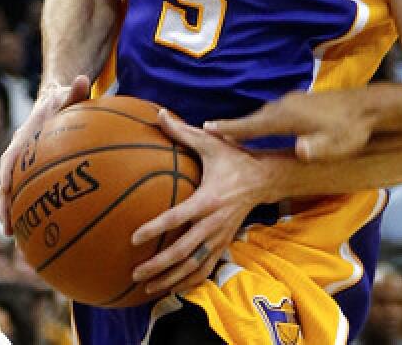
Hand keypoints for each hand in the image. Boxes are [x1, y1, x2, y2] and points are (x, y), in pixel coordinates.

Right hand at [0, 76, 91, 233]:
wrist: (56, 101)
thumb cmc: (63, 100)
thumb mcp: (69, 95)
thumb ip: (77, 92)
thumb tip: (85, 79)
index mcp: (22, 141)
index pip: (9, 163)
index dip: (7, 181)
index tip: (7, 197)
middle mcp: (19, 156)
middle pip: (7, 186)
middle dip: (7, 208)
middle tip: (11, 231)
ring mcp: (25, 166)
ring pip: (16, 194)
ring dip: (16, 214)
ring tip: (20, 238)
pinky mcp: (35, 171)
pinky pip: (32, 192)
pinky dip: (33, 208)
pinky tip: (46, 227)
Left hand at [130, 109, 271, 295]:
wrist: (267, 178)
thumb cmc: (236, 158)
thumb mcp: (212, 143)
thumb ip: (183, 132)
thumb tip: (159, 114)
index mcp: (209, 199)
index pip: (178, 217)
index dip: (156, 228)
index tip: (134, 238)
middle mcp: (214, 222)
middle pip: (184, 250)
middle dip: (159, 265)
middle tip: (135, 273)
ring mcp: (221, 236)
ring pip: (194, 265)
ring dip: (171, 279)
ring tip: (146, 288)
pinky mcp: (225, 242)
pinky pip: (207, 267)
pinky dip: (189, 280)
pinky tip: (172, 288)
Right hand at [205, 89, 375, 161]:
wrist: (368, 106)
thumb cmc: (350, 129)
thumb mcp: (334, 145)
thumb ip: (316, 150)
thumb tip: (301, 151)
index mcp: (289, 118)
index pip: (252, 125)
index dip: (229, 129)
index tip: (206, 129)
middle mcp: (286, 105)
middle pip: (253, 118)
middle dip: (232, 125)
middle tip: (210, 131)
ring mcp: (295, 101)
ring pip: (264, 113)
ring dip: (248, 122)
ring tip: (231, 130)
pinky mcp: (303, 101)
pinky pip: (275, 111)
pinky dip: (263, 119)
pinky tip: (264, 125)